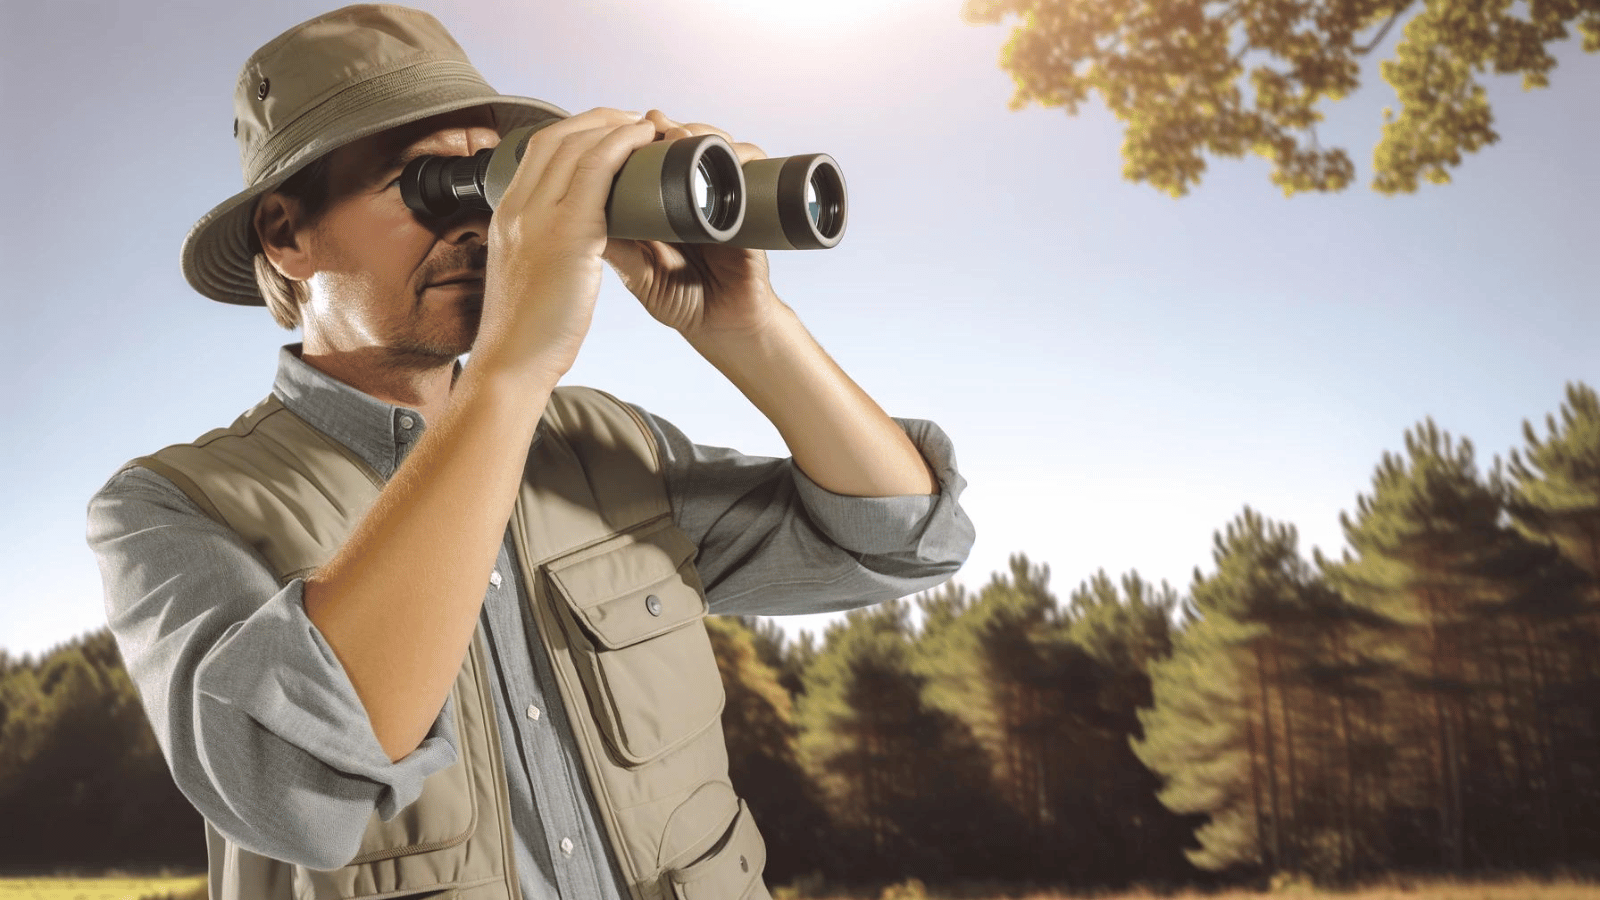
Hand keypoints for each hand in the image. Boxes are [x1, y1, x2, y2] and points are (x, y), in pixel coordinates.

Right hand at [472, 108, 659, 382]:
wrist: (511, 363)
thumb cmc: (525, 332)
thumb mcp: (527, 276)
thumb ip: (541, 251)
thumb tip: (565, 247)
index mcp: (506, 215)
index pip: (537, 150)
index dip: (574, 132)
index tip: (605, 132)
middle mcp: (518, 206)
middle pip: (557, 137)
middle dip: (598, 120)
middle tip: (633, 119)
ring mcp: (539, 217)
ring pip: (577, 145)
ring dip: (615, 126)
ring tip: (647, 126)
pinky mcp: (568, 233)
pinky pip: (597, 170)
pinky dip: (622, 146)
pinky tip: (644, 141)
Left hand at [602, 110, 785, 343]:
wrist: (724, 329)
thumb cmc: (682, 302)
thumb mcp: (639, 274)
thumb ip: (616, 249)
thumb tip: (576, 217)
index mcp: (663, 205)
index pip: (653, 157)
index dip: (642, 137)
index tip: (628, 124)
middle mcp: (694, 196)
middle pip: (688, 143)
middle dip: (673, 127)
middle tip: (656, 124)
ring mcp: (723, 199)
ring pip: (718, 147)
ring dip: (703, 133)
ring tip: (683, 136)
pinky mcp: (750, 210)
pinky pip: (753, 171)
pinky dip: (744, 154)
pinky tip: (729, 151)